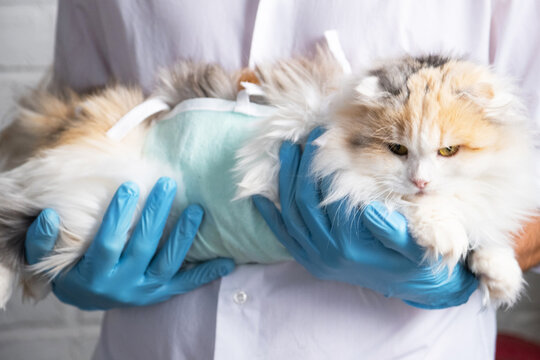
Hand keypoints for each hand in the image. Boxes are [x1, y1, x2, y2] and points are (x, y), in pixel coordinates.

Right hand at [25, 177, 234, 309]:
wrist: (90, 297)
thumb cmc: (72, 269)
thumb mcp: (49, 258)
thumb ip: (42, 239)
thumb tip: (48, 214)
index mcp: (95, 273)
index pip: (107, 242)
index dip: (118, 216)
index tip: (130, 186)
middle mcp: (122, 284)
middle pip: (142, 247)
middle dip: (156, 214)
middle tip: (168, 184)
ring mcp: (145, 290)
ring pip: (169, 263)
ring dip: (184, 236)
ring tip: (198, 209)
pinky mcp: (162, 294)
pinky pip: (187, 285)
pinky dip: (207, 273)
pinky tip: (228, 260)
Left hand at [253, 129, 477, 308]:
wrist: (405, 285)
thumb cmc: (409, 260)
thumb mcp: (413, 247)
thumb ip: (393, 231)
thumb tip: (369, 211)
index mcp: (350, 245)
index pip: (326, 197)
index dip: (321, 165)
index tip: (322, 139)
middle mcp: (327, 253)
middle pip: (302, 202)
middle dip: (298, 166)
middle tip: (300, 139)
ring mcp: (314, 258)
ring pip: (289, 215)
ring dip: (284, 182)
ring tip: (286, 152)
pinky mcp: (308, 261)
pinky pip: (283, 236)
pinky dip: (270, 215)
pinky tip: (260, 195)